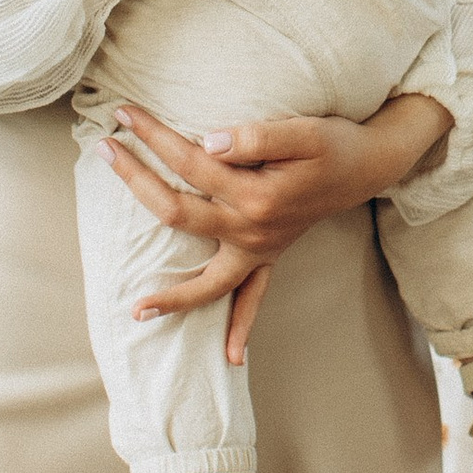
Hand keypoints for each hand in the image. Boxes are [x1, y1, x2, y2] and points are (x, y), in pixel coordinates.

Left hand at [103, 95, 445, 362]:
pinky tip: (231, 357)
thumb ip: (257, 137)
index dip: (154, 136)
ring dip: (174, 297)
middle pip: (178, 213)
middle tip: (103, 149)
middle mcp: (254, 231)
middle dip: (137, 181)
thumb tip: (207, 144)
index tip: (124, 115)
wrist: (369, 165)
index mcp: (257, 197)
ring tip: (136, 310)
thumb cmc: (335, 144)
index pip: (190, 163)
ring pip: (209, 282)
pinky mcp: (270, 255)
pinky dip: (242, 326)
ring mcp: (261, 249)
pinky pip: (254, 298)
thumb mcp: (304, 130)